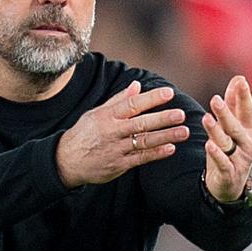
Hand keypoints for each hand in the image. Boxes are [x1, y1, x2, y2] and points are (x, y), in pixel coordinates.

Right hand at [56, 81, 190, 187]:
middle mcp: (112, 132)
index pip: (132, 104)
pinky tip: (171, 148)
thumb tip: (137, 85)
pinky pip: (141, 158)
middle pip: (141, 124)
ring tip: (184, 132)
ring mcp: (116, 149)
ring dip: (165, 137)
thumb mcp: (97, 113)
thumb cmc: (85, 133)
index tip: (169, 93)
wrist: (67, 161)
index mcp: (107, 116)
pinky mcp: (119, 165)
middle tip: (181, 114)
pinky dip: (156, 153)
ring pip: (144, 142)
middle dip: (162, 119)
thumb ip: (119, 100)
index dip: (151, 99)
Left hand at [202, 75, 251, 201]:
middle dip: (226, 113)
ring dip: (216, 131)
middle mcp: (247, 143)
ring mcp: (240, 160)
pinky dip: (216, 154)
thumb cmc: (233, 150)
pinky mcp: (229, 173)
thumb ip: (234, 104)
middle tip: (215, 99)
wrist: (231, 185)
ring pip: (226, 143)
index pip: (247, 110)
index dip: (244, 96)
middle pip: (235, 126)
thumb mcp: (234, 127)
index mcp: (250, 130)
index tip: (240, 80)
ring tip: (206, 118)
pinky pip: (222, 163)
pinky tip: (209, 145)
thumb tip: (238, 78)